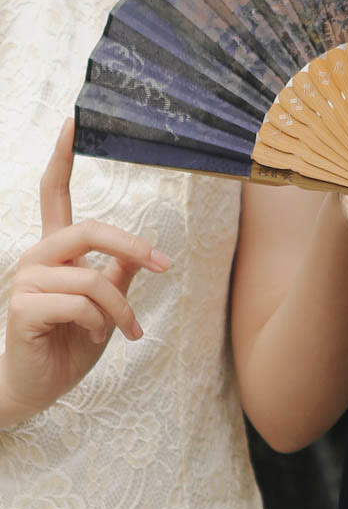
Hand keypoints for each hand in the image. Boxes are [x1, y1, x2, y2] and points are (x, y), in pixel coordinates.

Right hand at [0, 118, 170, 425]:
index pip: (55, 194)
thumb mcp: (108, 305)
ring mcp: (25, 281)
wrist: (40, 387)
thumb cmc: (73, 342)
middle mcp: (37, 257)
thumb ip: (118, 275)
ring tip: (122, 330)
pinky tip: (95, 338)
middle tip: (163, 266)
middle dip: (133, 246)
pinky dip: (103, 324)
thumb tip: (139, 254)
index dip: (62, 157)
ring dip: (121, 309)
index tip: (72, 121)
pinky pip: (82, 303)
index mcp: (56, 251)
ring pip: (94, 277)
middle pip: (90, 229)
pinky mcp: (23, 308)